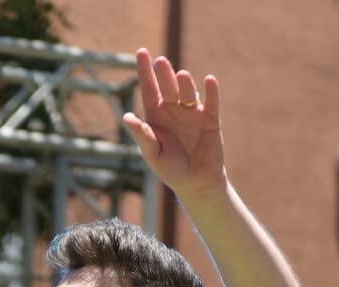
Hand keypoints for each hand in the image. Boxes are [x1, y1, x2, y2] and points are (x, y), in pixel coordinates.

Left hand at [121, 47, 226, 203]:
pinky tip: (208, 80)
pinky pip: (211, 101)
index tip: (141, 51)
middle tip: (160, 62)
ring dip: (184, 83)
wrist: (196, 183)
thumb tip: (127, 117)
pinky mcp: (210, 119)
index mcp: (156, 117)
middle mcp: (173, 110)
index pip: (148, 89)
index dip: (144, 71)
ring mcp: (193, 113)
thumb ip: (142, 135)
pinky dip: (211, 91)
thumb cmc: (170, 169)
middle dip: (163, 74)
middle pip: (168, 86)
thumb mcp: (152, 154)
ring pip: (188, 92)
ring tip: (180, 75)